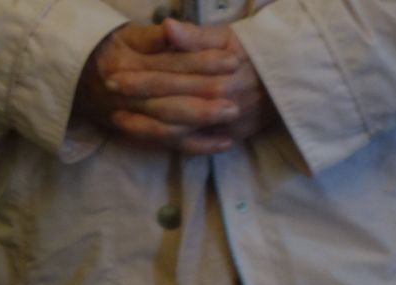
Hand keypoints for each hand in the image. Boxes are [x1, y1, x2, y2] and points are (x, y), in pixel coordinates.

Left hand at [105, 21, 277, 151]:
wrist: (287, 79)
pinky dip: (166, 143)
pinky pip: (191, 146)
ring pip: (176, 132)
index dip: (139, 78)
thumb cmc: (250, 54)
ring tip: (117, 119)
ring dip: (143, 127)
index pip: (170, 78)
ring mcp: (222, 125)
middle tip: (108, 97)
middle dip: (135, 103)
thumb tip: (167, 26)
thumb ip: (194, 36)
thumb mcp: (226, 38)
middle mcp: (219, 103)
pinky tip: (142, 138)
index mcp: (217, 75)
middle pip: (168, 107)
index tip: (112, 76)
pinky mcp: (226, 138)